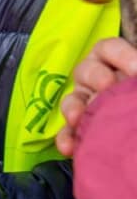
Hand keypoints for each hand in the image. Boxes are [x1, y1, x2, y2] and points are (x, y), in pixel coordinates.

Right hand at [56, 36, 136, 154]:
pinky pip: (68, 133)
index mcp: (119, 66)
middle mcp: (100, 82)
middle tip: (107, 86)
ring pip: (72, 100)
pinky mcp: (83, 132)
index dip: (120, 55)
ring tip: (77, 117)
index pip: (110, 50)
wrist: (136, 149)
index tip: (136, 69)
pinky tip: (70, 147)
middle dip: (94, 77)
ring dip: (73, 107)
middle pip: (86, 71)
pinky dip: (67, 138)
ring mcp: (89, 106)